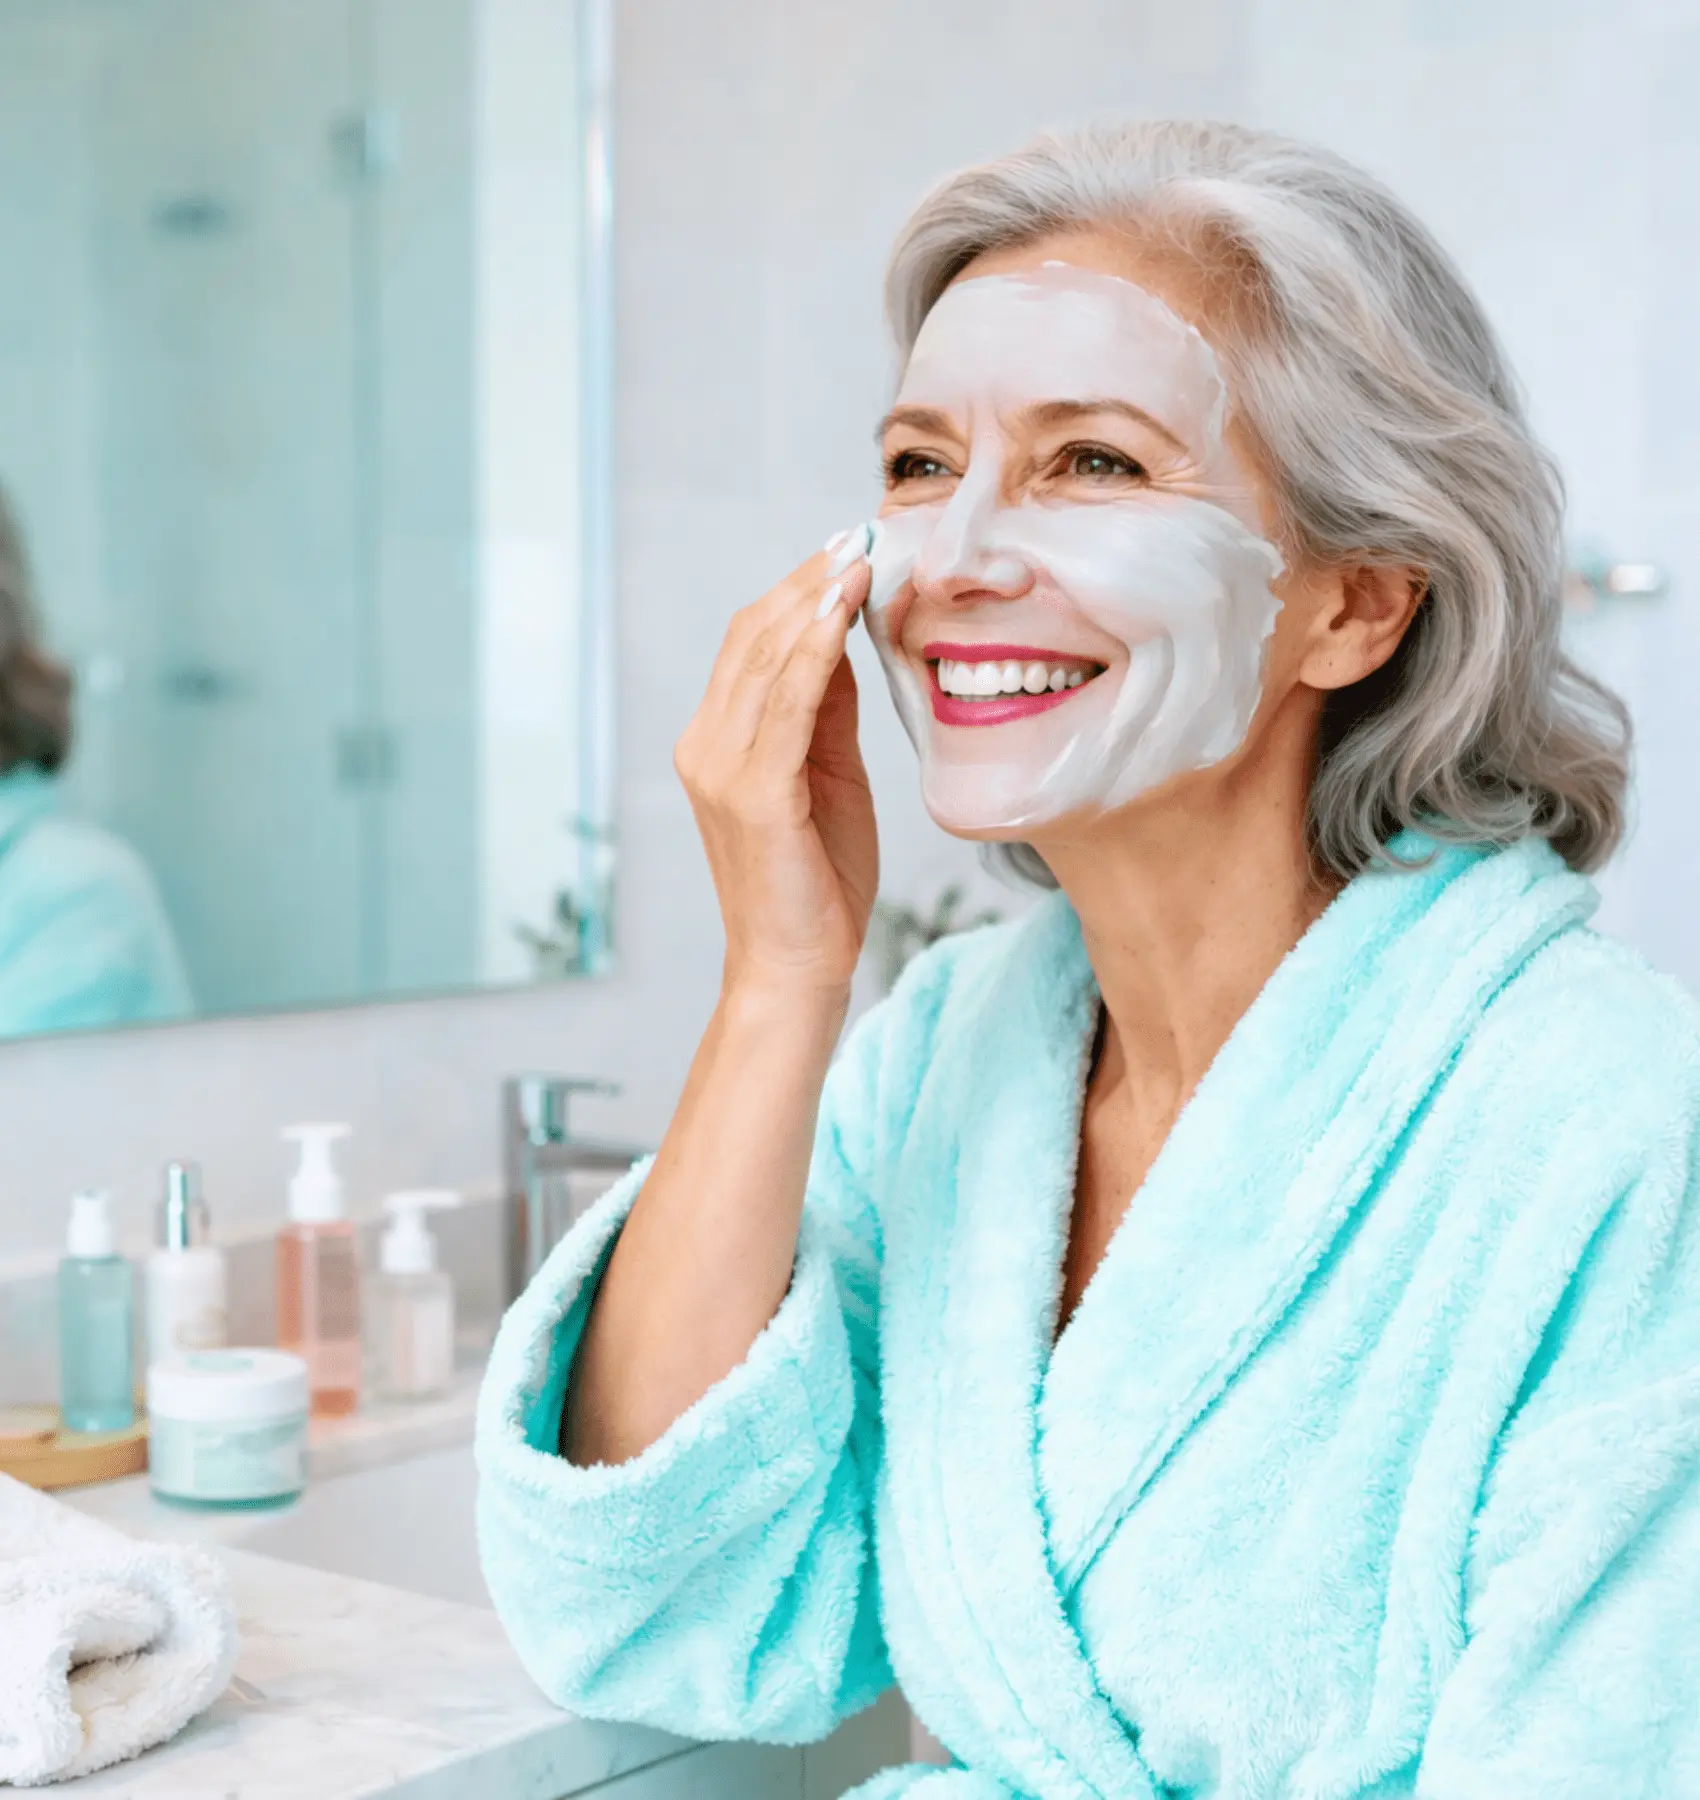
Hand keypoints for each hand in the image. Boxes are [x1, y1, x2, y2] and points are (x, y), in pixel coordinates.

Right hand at [675, 527, 877, 998]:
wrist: (798, 967)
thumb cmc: (817, 879)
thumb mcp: (827, 775)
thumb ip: (826, 709)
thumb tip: (842, 635)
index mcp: (716, 742)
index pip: (749, 644)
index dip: (795, 590)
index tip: (846, 547)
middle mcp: (705, 746)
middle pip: (752, 638)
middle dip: (807, 580)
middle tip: (857, 533)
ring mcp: (722, 769)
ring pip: (766, 661)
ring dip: (814, 601)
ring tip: (858, 555)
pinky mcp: (753, 795)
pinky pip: (787, 705)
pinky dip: (814, 651)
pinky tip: (842, 612)